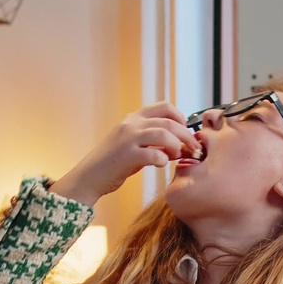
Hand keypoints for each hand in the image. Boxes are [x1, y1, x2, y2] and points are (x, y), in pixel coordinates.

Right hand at [49, 102, 197, 207]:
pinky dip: (162, 160)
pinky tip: (161, 165)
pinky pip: (153, 154)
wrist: (90, 176)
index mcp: (134, 118)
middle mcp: (131, 124)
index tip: (186, 131)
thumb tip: (181, 145)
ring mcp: (128, 139)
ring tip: (177, 156)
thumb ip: (155, 142)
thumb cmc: (115, 163)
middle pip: (169, 122)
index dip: (181, 118)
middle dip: (186, 135)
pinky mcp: (126, 155)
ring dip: (176, 146)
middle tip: (193, 148)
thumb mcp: (135, 145)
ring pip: (163, 134)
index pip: (165, 107)